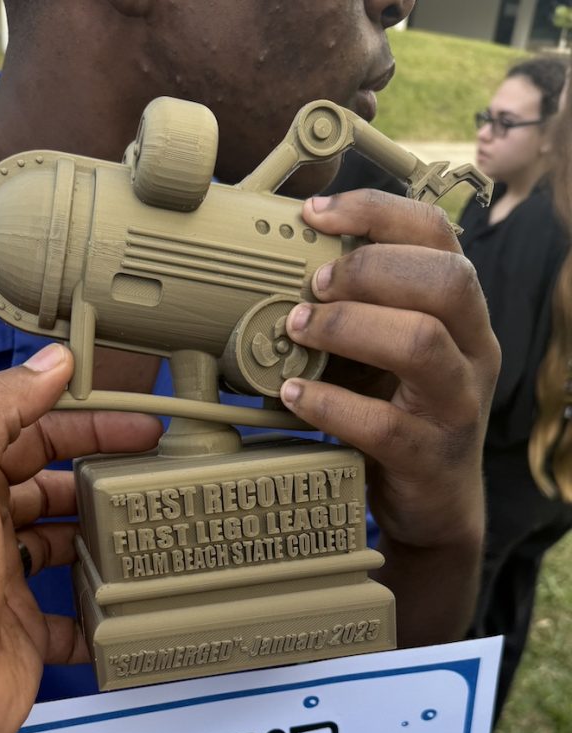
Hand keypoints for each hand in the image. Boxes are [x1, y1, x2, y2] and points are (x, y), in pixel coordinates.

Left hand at [0, 346, 161, 732]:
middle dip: (103, 472)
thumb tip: (50, 362)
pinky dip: (102, 609)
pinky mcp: (28, 635)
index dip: (83, 421)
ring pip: (66, 546)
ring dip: (105, 534)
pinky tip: (133, 599)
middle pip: (55, 486)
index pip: (31, 434)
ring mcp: (6, 584)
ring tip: (156, 524)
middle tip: (160, 468)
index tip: (138, 419)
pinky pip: (75, 617)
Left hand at [279, 190, 499, 642]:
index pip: (438, 234)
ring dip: (349, 327)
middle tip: (311, 285)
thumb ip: (356, 309)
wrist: (431, 503)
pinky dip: (330, 403)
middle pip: (445, 279)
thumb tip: (276, 263)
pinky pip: (384, 423)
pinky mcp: (431, 455)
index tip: (315, 214)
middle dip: (369, 270)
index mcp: (461, 311)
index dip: (377, 212)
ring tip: (298, 329)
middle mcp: (473, 348)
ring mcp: (458, 403)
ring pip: (423, 342)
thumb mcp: (383, 352)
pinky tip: (294, 394)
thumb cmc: (396, 412)